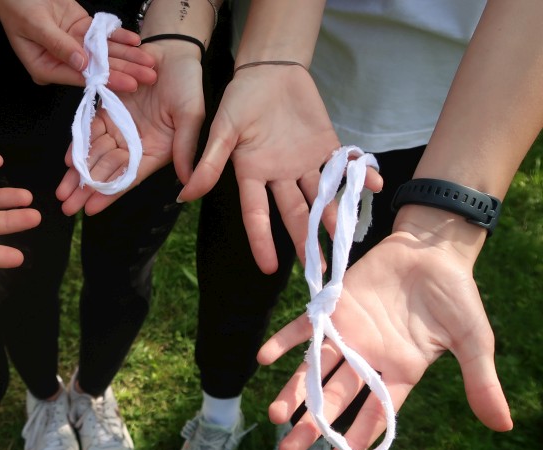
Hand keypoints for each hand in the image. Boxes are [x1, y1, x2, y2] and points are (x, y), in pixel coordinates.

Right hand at [0, 0, 156, 90]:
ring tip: (148, 63)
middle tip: (146, 77)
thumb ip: (58, 44)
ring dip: (127, 56)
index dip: (104, 80)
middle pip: (96, 68)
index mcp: (44, 67)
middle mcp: (60, 59)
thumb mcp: (35, 25)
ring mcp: (72, 44)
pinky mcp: (80, 28)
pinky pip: (102, 36)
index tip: (125, 83)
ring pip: (103, 53)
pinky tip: (135, 42)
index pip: (78, 77)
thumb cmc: (15, 5)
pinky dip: (119, 37)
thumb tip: (81, 62)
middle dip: (123, 72)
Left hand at [56, 41, 204, 214]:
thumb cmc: (188, 83)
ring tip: (62, 191)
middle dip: (87, 190)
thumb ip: (186, 147)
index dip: (110, 194)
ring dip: (78, 173)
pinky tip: (67, 160)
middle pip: (108, 171)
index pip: (129, 177)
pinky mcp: (108, 112)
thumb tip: (189, 182)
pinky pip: (90, 132)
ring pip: (95, 155)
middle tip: (67, 207)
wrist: (172, 51)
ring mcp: (120, 129)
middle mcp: (136, 145)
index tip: (91, 210)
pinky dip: (79, 145)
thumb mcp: (191, 115)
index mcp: (156, 151)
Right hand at [179, 65, 382, 272]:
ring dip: (333, 215)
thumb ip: (210, 162)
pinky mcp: (326, 145)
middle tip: (318, 269)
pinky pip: (343, 164)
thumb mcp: (222, 129)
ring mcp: (304, 162)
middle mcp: (279, 175)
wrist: (269, 70)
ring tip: (345, 238)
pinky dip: (359, 173)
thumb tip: (185, 194)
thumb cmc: (241, 98)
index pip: (256, 215)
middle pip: (294, 213)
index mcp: (252, 174)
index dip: (261, 241)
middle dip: (305, 240)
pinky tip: (373, 184)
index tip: (268, 268)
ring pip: (320, 195)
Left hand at [258, 215, 511, 449]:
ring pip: (315, 369)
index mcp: (401, 372)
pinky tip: (265, 358)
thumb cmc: (455, 296)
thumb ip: (480, 379)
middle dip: (312, 425)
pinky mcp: (333, 307)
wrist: (433, 250)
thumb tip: (502, 424)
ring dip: (294, 392)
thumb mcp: (474, 340)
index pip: (376, 412)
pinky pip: (303, 327)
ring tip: (274, 416)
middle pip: (336, 398)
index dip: (357, 438)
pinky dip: (284, 341)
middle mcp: (368, 359)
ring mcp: (348, 334)